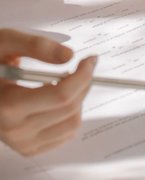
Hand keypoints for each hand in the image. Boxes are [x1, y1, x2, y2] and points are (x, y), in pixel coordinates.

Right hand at [0, 29, 95, 155]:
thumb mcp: (7, 42)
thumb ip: (37, 46)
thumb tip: (69, 56)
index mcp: (9, 106)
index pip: (61, 96)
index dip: (82, 75)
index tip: (90, 60)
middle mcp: (16, 130)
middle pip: (69, 109)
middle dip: (84, 83)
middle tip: (83, 65)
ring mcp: (23, 143)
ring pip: (71, 125)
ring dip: (79, 99)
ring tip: (68, 81)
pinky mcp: (29, 148)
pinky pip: (64, 135)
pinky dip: (71, 115)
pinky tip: (60, 98)